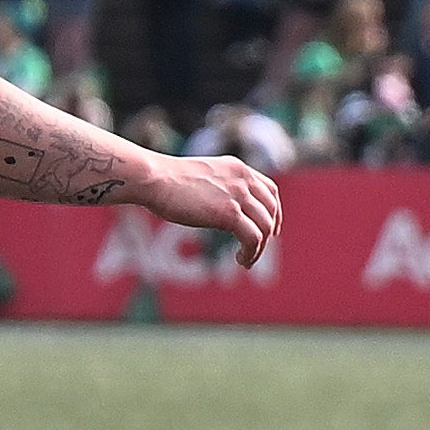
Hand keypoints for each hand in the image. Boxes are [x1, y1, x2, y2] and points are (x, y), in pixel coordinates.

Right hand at [147, 150, 286, 259]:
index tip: (271, 230)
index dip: (274, 212)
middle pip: (271, 209)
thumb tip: (220, 207)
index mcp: (237, 168)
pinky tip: (240, 260)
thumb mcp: (202, 177)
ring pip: (264, 226)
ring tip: (245, 261)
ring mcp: (237, 194)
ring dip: (259, 248)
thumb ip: (218, 187)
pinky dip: (252, 252)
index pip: (270, 189)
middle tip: (255, 249)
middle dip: (268, 232)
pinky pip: (253, 237)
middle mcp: (242, 179)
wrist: (154, 178)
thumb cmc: (166, 180)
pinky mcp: (228, 213)